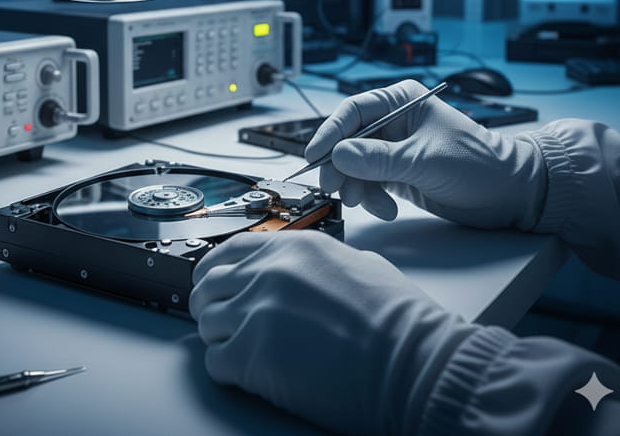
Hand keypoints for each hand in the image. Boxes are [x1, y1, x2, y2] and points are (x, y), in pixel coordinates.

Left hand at [190, 231, 475, 434]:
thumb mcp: (359, 264)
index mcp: (294, 247)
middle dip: (211, 303)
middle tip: (219, 319)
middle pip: (209, 284)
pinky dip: (225, 369)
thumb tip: (306, 273)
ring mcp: (257, 310)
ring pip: (206, 322)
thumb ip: (321, 262)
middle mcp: (269, 271)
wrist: (413, 363)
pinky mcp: (252, 356)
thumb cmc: (400, 322)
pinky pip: (215, 362)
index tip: (212, 280)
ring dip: (219, 337)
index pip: (229, 249)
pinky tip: (244, 372)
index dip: (215, 268)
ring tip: (237, 348)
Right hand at [304, 79, 545, 228]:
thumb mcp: (424, 159)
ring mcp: (393, 148)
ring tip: (369, 203)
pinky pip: (368, 182)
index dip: (330, 133)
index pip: (353, 111)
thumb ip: (379, 158)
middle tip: (335, 187)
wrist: (511, 195)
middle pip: (348, 140)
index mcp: (401, 101)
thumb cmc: (479, 164)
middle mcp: (393, 122)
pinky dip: (371, 197)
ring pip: (354, 165)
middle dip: (341, 166)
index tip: (316, 155)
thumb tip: (340, 155)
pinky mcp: (396, 172)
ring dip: (357, 186)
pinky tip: (387, 207)